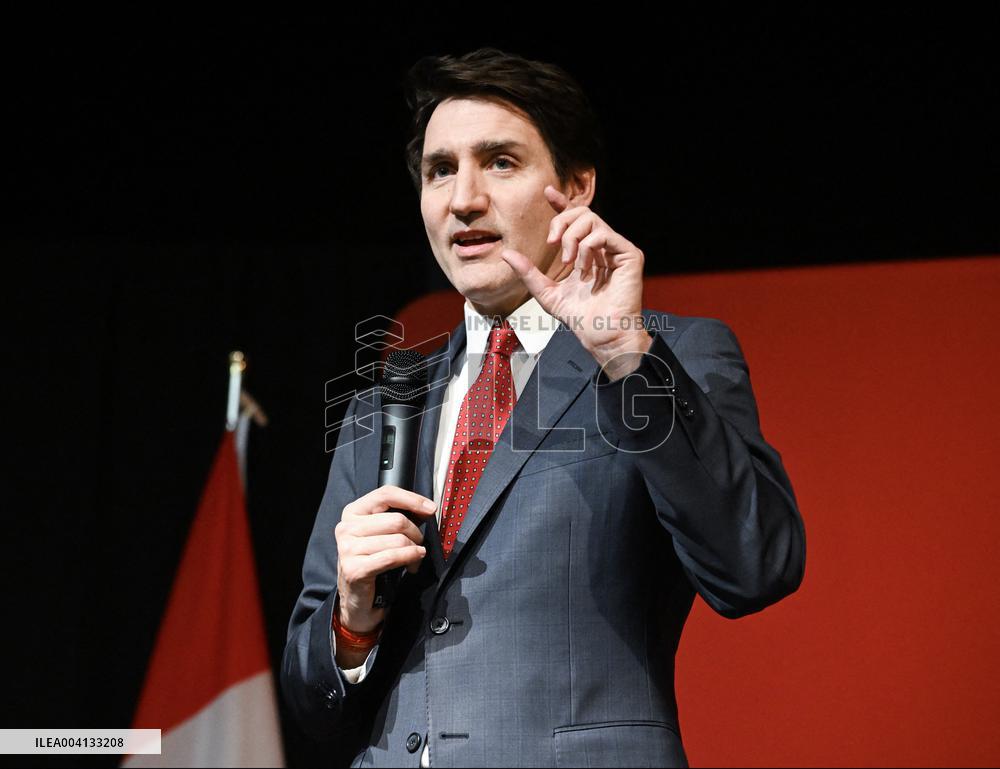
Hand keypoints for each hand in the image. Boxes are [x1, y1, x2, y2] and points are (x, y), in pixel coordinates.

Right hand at [335, 485, 435, 633]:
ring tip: (415, 558)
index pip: (385, 494)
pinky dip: (410, 558)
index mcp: (352, 512)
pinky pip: (393, 557)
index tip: (430, 508)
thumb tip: (426, 508)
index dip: (412, 499)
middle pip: (396, 519)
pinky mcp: (354, 569)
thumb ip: (398, 517)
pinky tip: (414, 563)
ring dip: (414, 550)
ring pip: (398, 539)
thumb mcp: (382, 534)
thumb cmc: (373, 561)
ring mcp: (347, 549)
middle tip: (419, 544)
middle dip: (416, 533)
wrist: (357, 599)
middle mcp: (346, 528)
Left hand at [500, 185, 651, 380]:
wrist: (600, 334)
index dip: (562, 204)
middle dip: (561, 221)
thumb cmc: (579, 318)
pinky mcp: (630, 255)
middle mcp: (603, 247)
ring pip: (592, 219)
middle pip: (582, 212)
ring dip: (573, 237)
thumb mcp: (546, 292)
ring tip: (569, 261)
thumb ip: (528, 272)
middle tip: (551, 242)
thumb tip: (506, 254)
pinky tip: (585, 267)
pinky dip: (588, 247)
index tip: (547, 192)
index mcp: (586, 252)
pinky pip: (604, 234)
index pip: (575, 219)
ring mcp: (617, 250)